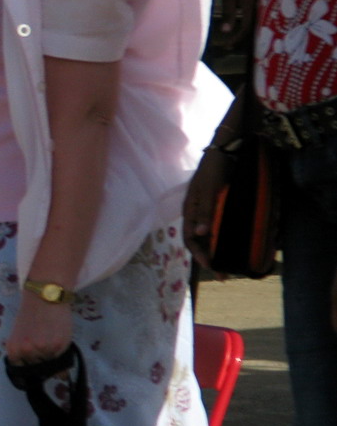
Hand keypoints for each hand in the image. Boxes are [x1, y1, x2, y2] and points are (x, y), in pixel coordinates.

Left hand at [5, 290, 74, 365]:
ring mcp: (42, 350)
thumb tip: (32, 369)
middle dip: (41, 361)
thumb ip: (23, 352)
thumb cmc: (31, 314)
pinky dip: (61, 353)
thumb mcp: (20, 335)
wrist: (44, 297)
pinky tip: (57, 339)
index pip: (21, 370)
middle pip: (37, 369)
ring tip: (50, 339)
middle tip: (44, 347)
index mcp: (14, 350)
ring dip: (52, 357)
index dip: (29, 368)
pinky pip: (61, 359)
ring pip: (50, 365)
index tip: (34, 365)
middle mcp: (26, 352)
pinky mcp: (58, 346)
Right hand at [182, 147, 233, 263]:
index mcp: (190, 210)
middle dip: (210, 258)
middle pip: (199, 241)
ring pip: (209, 236)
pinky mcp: (217, 206)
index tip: (212, 266)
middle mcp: (196, 213)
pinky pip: (218, 227)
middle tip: (224, 275)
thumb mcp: (210, 190)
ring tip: (229, 264)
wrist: (225, 150)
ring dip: (217, 251)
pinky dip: (224, 239)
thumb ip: (205, 211)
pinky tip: (234, 245)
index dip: (200, 254)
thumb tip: (200, 233)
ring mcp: (206, 210)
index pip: (190, 239)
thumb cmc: (215, 169)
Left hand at [214, 0, 255, 50]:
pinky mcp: (259, 0)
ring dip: (242, 30)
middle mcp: (259, 6)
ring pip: (253, 21)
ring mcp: (261, 3)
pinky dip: (245, 22)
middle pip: (252, 27)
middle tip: (228, 46)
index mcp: (251, 6)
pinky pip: (254, 15)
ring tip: (230, 37)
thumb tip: (226, 31)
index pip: (246, 27)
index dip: (237, 37)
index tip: (227, 45)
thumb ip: (229, 12)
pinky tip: (238, 25)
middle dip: (240, 37)